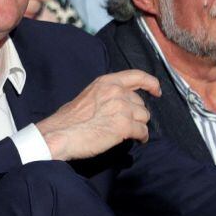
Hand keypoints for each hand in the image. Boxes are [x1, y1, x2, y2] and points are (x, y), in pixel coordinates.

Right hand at [36, 69, 161, 160]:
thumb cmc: (68, 120)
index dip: (150, 83)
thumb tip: (117, 106)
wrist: (59, 135)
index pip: (137, 76)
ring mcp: (122, 109)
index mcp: (106, 82)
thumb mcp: (87, 96)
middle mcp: (116, 92)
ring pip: (144, 117)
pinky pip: (143, 131)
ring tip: (130, 133)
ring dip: (139, 126)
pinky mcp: (124, 126)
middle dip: (136, 114)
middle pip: (140, 103)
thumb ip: (105, 96)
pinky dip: (141, 137)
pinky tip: (136, 140)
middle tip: (127, 123)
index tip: (156, 90)